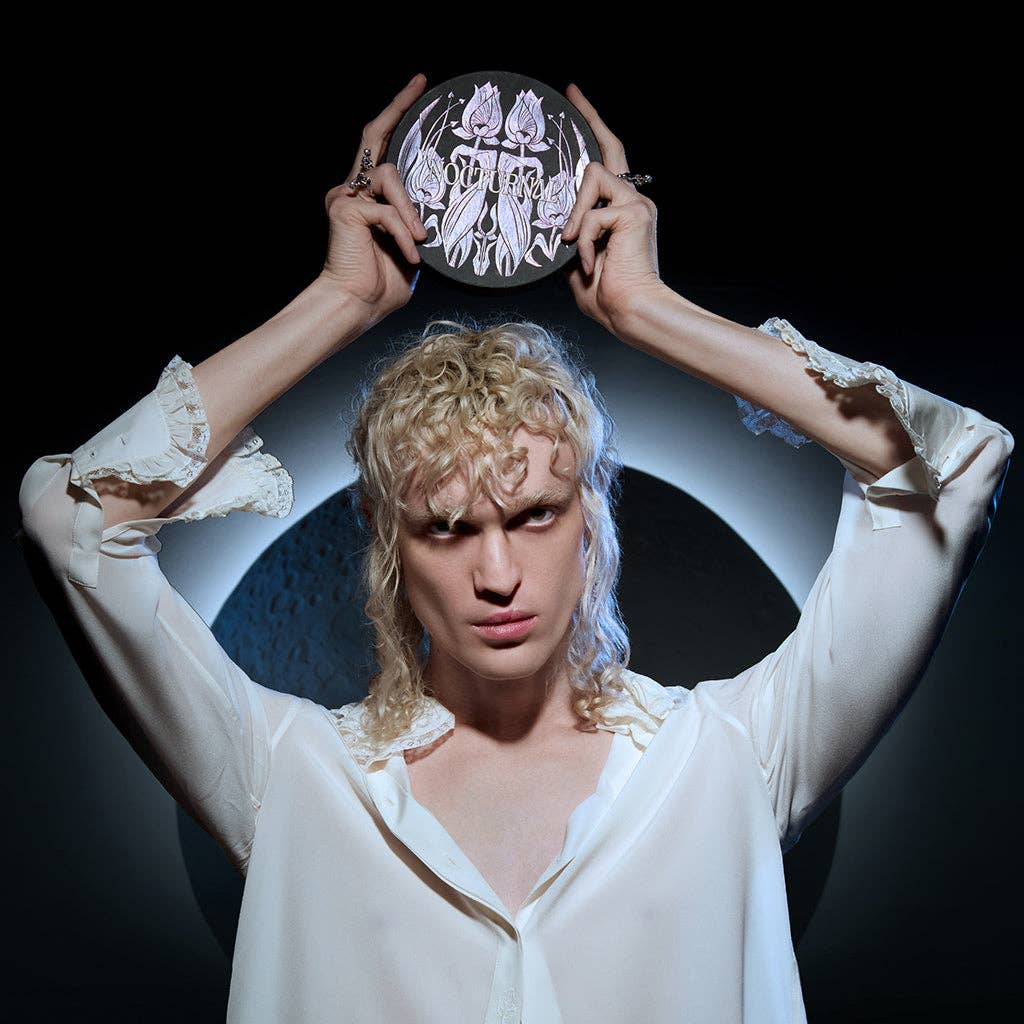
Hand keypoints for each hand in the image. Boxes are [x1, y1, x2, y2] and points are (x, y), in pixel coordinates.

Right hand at [319, 73, 429, 327]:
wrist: (356, 306)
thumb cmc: (381, 284)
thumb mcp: (411, 247)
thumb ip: (418, 223)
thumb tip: (441, 212)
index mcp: (368, 196)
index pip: (382, 147)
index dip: (399, 115)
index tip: (420, 89)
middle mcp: (351, 189)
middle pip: (373, 134)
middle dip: (398, 106)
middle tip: (422, 84)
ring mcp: (345, 196)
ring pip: (390, 176)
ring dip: (411, 209)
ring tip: (420, 238)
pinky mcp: (345, 208)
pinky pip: (387, 211)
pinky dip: (403, 233)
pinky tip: (410, 255)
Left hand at [560, 84, 664, 335]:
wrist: (630, 312)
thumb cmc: (606, 295)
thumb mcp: (575, 261)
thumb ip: (569, 236)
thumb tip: (546, 224)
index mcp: (620, 209)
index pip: (606, 161)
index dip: (592, 128)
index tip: (574, 100)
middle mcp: (633, 198)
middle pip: (608, 149)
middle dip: (589, 116)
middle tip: (570, 92)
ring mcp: (636, 203)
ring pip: (592, 176)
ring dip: (575, 212)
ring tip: (573, 243)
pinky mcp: (633, 214)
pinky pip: (592, 216)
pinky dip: (584, 242)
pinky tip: (590, 262)